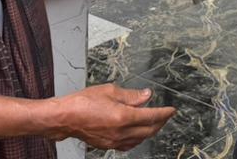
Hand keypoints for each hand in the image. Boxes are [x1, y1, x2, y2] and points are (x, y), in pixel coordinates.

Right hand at [46, 83, 174, 148]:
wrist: (65, 117)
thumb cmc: (83, 102)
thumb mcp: (110, 91)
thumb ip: (131, 95)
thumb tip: (146, 95)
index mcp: (123, 117)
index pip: (151, 116)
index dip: (164, 113)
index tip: (171, 110)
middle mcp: (121, 132)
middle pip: (148, 131)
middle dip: (160, 123)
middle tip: (165, 116)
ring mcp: (114, 141)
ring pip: (140, 140)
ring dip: (149, 131)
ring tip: (154, 123)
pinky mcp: (107, 145)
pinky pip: (128, 145)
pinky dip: (137, 139)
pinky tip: (137, 134)